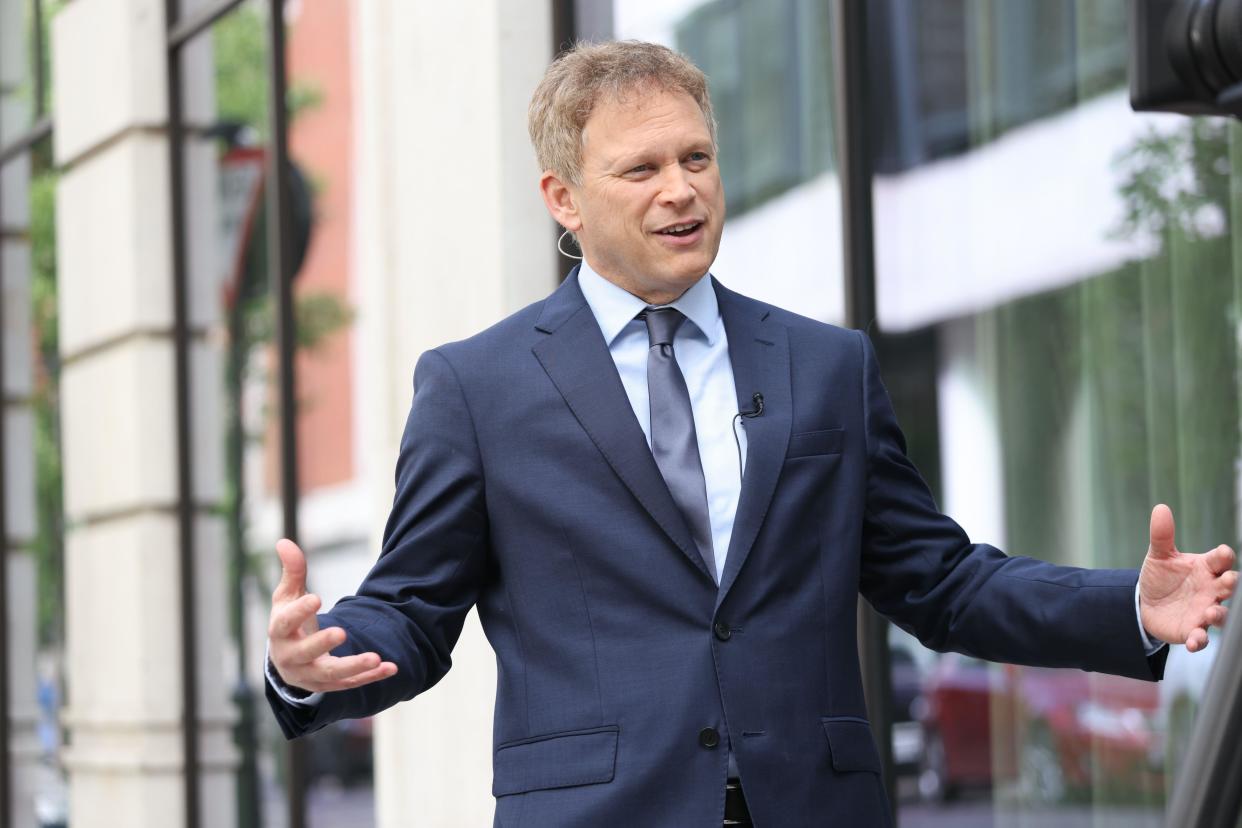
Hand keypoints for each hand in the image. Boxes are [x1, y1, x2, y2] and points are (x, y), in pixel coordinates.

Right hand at [268, 538, 397, 692]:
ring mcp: (311, 675)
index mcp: (279, 632)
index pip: (286, 623)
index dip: (300, 611)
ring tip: (376, 657)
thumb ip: (292, 571)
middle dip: (323, 644)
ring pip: (331, 675)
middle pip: (306, 653)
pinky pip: (352, 684)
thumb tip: (284, 541)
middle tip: (342, 631)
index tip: (316, 597)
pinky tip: (391, 667)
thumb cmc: (289, 621)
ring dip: (354, 666)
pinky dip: (371, 677)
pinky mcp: (330, 685)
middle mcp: (292, 658)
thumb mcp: (287, 596)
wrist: (287, 661)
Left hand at [1139, 505, 1237, 652]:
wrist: (1147, 603)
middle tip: (1228, 581)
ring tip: (1211, 612)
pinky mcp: (1192, 629)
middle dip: (1231, 584)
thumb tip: (1161, 509)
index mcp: (1205, 568)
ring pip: (1221, 614)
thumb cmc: (1162, 577)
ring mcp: (1204, 610)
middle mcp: (1211, 590)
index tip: (1223, 554)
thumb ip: (1162, 535)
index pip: (1222, 559)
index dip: (1224, 556)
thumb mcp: (1159, 556)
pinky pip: (1201, 637)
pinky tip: (1194, 641)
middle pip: (1229, 586)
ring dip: (1219, 614)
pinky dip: (1199, 640)